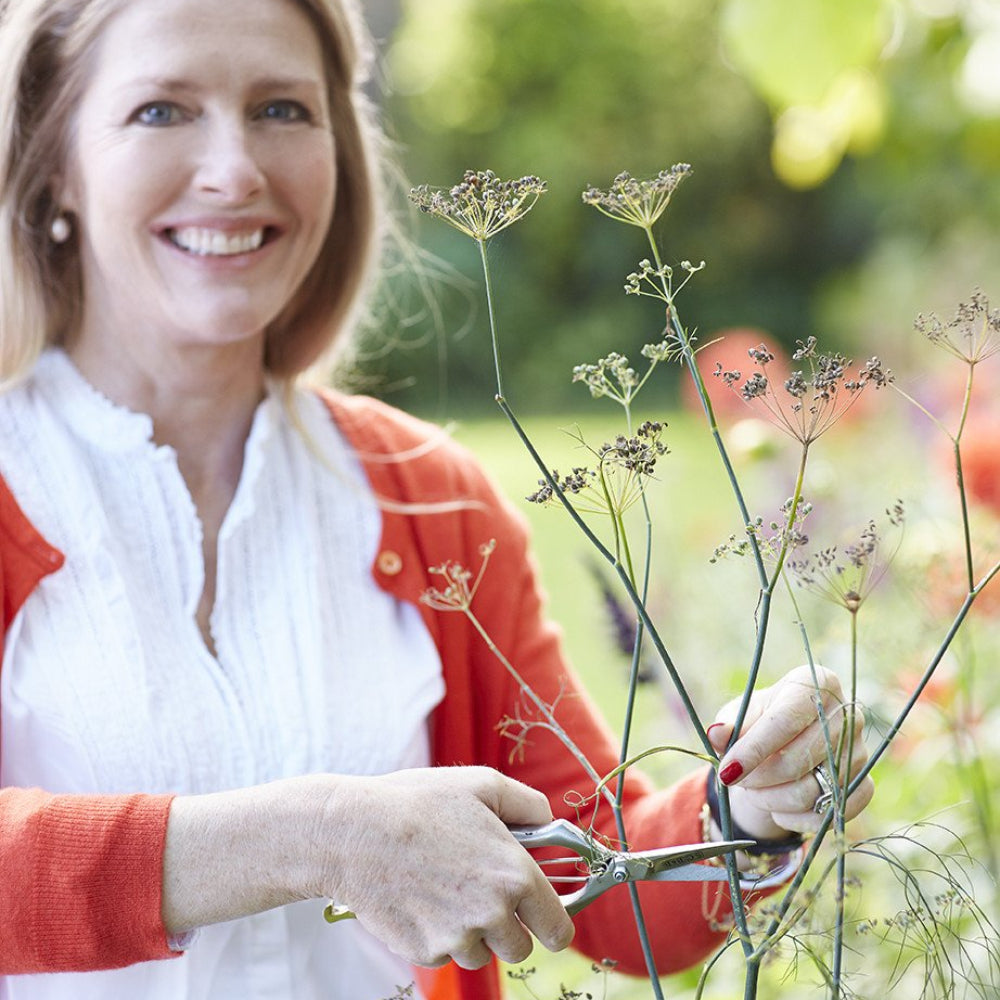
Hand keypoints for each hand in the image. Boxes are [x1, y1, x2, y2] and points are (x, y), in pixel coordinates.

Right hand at [321, 767, 574, 969]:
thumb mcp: (481, 784)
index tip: (543, 918)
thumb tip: (548, 823)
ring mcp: (457, 937)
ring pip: (481, 953)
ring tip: (444, 887)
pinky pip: (445, 953)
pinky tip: (420, 898)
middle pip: (520, 948)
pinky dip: (438, 933)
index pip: (558, 930)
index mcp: (515, 876)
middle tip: (482, 891)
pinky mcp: (425, 952)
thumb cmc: (419, 802)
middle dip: (507, 925)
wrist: (354, 833)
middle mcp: (492, 914)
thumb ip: (528, 804)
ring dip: (472, 931)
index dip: (553, 924)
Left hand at [707, 665, 874, 839]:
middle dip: (760, 778)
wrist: (784, 744)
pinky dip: (800, 819)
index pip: (786, 720)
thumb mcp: (739, 716)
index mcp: (817, 683)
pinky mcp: (866, 783)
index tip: (727, 770)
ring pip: (816, 790)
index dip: (753, 749)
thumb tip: (716, 733)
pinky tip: (779, 810)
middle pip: (801, 759)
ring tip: (755, 792)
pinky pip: (833, 813)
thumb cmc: (759, 722)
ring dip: (775, 800)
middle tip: (736, 780)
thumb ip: (728, 725)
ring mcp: (860, 750)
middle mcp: (847, 713)